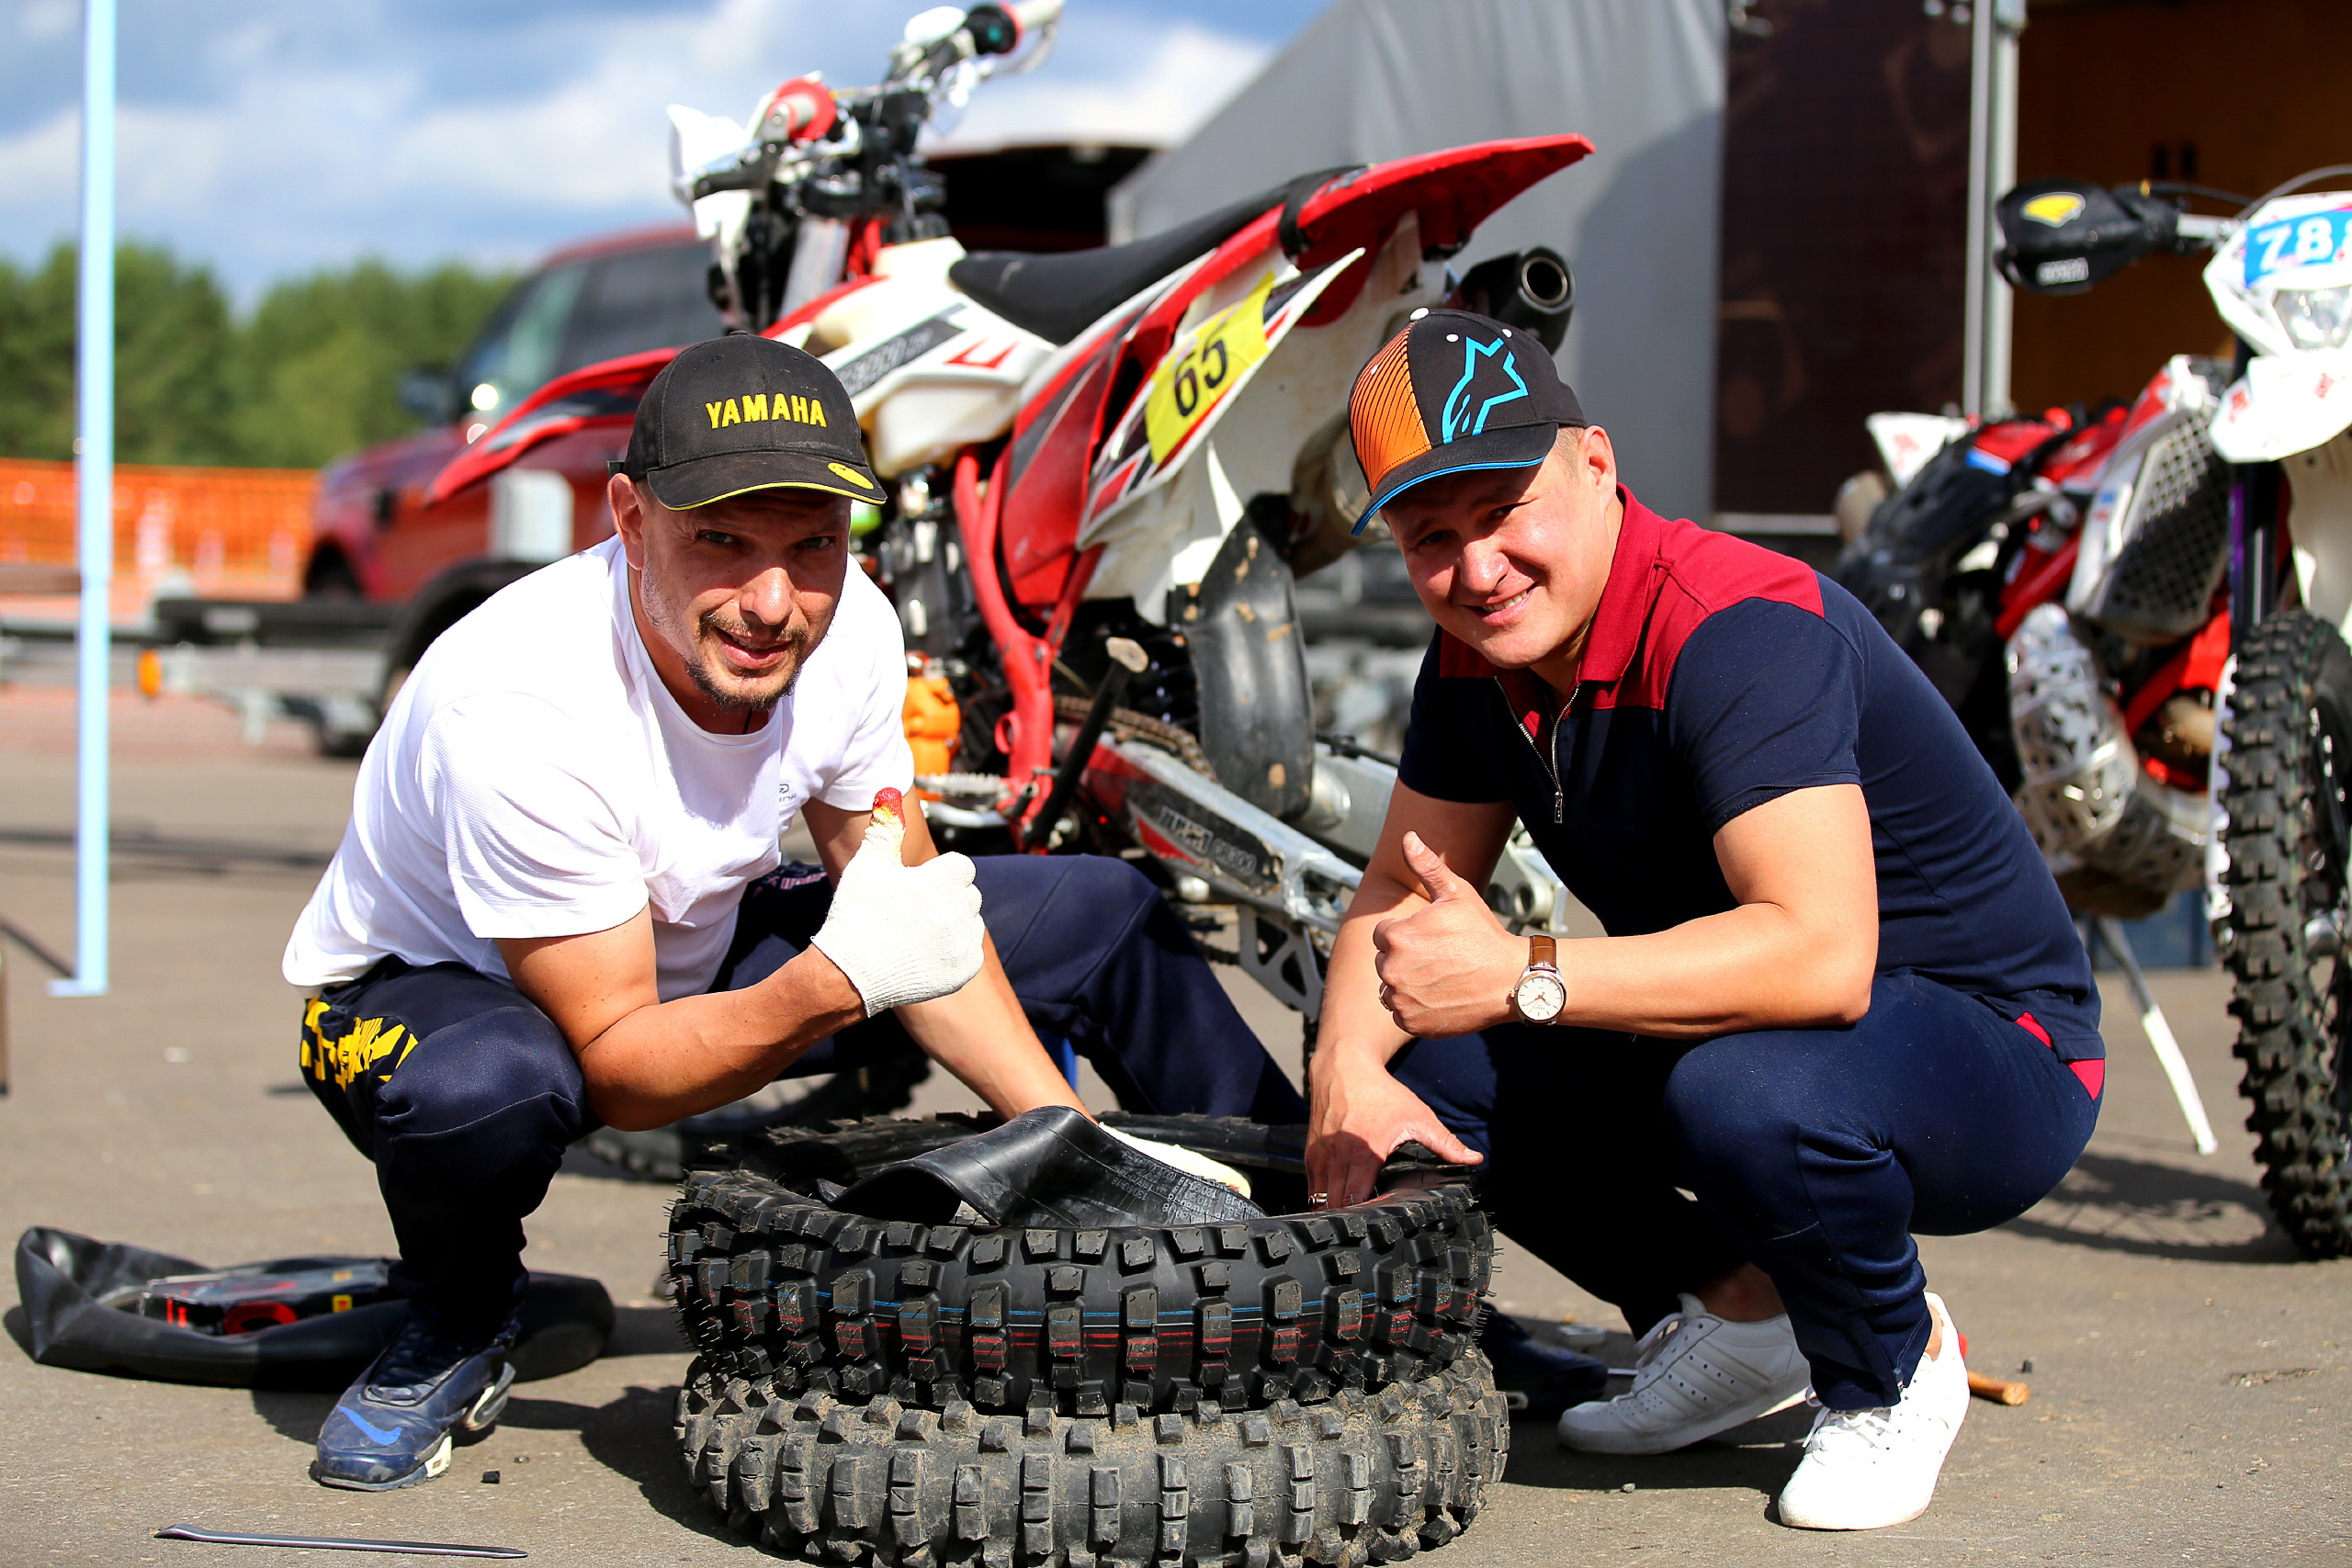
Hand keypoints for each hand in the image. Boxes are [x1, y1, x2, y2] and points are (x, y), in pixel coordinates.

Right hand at [807, 813, 984, 1014]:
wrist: (849, 975)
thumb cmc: (856, 914)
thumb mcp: (867, 866)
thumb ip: (884, 829)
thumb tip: (887, 793)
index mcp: (943, 881)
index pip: (961, 866)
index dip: (939, 875)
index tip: (919, 886)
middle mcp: (959, 911)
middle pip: (968, 893)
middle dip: (948, 898)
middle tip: (915, 911)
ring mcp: (963, 942)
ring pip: (972, 922)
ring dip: (953, 924)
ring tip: (918, 934)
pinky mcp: (964, 970)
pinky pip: (971, 953)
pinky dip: (955, 953)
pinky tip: (926, 954)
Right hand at [1307, 1050, 1482, 1209]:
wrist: (1343, 1067)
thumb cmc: (1379, 1092)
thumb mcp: (1417, 1116)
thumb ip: (1446, 1142)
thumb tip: (1474, 1159)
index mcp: (1363, 1154)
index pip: (1356, 1200)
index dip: (1366, 1218)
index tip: (1380, 1226)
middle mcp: (1336, 1157)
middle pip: (1335, 1205)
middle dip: (1349, 1221)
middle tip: (1367, 1232)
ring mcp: (1320, 1156)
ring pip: (1319, 1199)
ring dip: (1334, 1211)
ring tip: (1351, 1224)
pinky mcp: (1311, 1153)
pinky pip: (1312, 1187)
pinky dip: (1322, 1198)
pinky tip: (1336, 1205)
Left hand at [1369, 832, 1524, 1036]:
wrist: (1511, 981)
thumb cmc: (1484, 935)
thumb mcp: (1457, 894)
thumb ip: (1427, 866)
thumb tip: (1408, 837)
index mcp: (1396, 936)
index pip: (1383, 934)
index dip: (1408, 934)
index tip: (1433, 939)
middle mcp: (1391, 969)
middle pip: (1385, 961)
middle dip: (1406, 959)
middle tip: (1441, 959)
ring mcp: (1401, 999)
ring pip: (1391, 988)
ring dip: (1408, 984)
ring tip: (1441, 978)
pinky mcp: (1411, 1022)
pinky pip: (1401, 1012)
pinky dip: (1416, 1008)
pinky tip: (1441, 997)